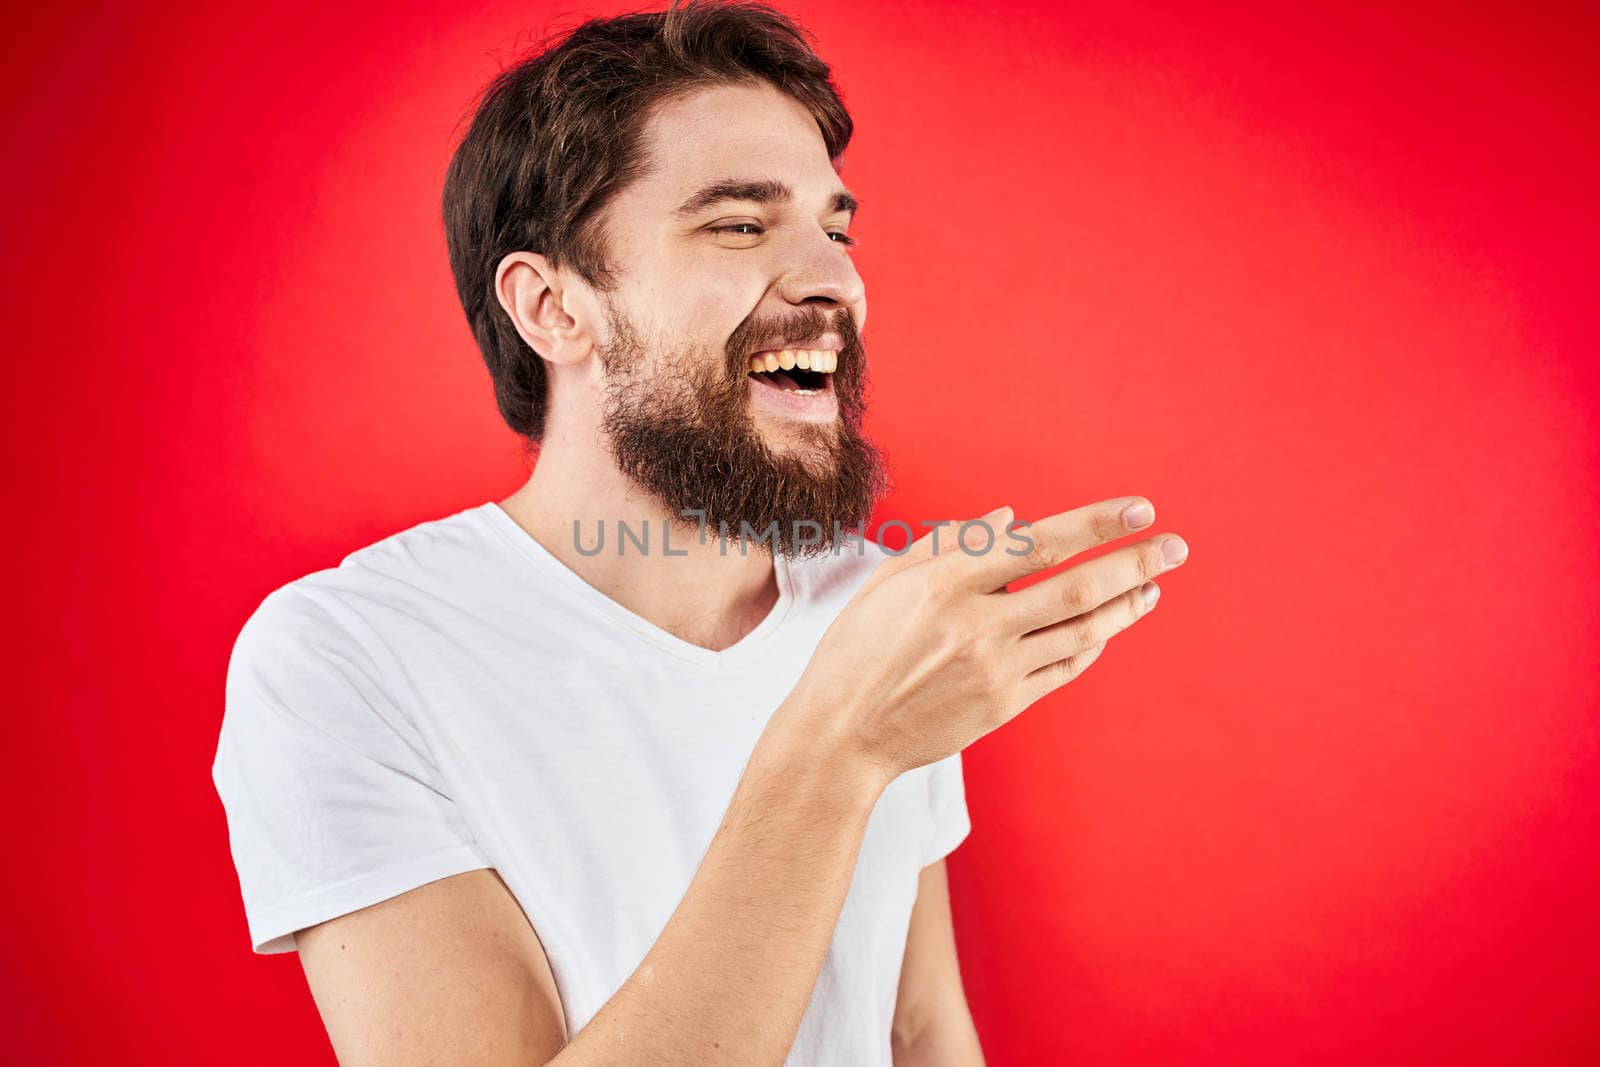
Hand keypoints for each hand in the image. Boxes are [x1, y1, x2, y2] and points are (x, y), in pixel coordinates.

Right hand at [785, 497, 1186, 779]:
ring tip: (1153, 587)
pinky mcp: (1003, 705)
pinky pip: (1063, 669)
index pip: (1040, 542)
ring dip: (1126, 606)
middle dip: (1135, 563)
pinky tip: (1109, 627)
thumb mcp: (888, 581)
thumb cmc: (856, 649)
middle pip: (1077, 587)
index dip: (1097, 524)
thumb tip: (1011, 520)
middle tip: (1175, 548)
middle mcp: (977, 624)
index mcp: (946, 582)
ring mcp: (994, 669)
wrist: (841, 734)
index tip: (1139, 509)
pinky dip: (1092, 646)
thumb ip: (950, 543)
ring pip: (1081, 631)